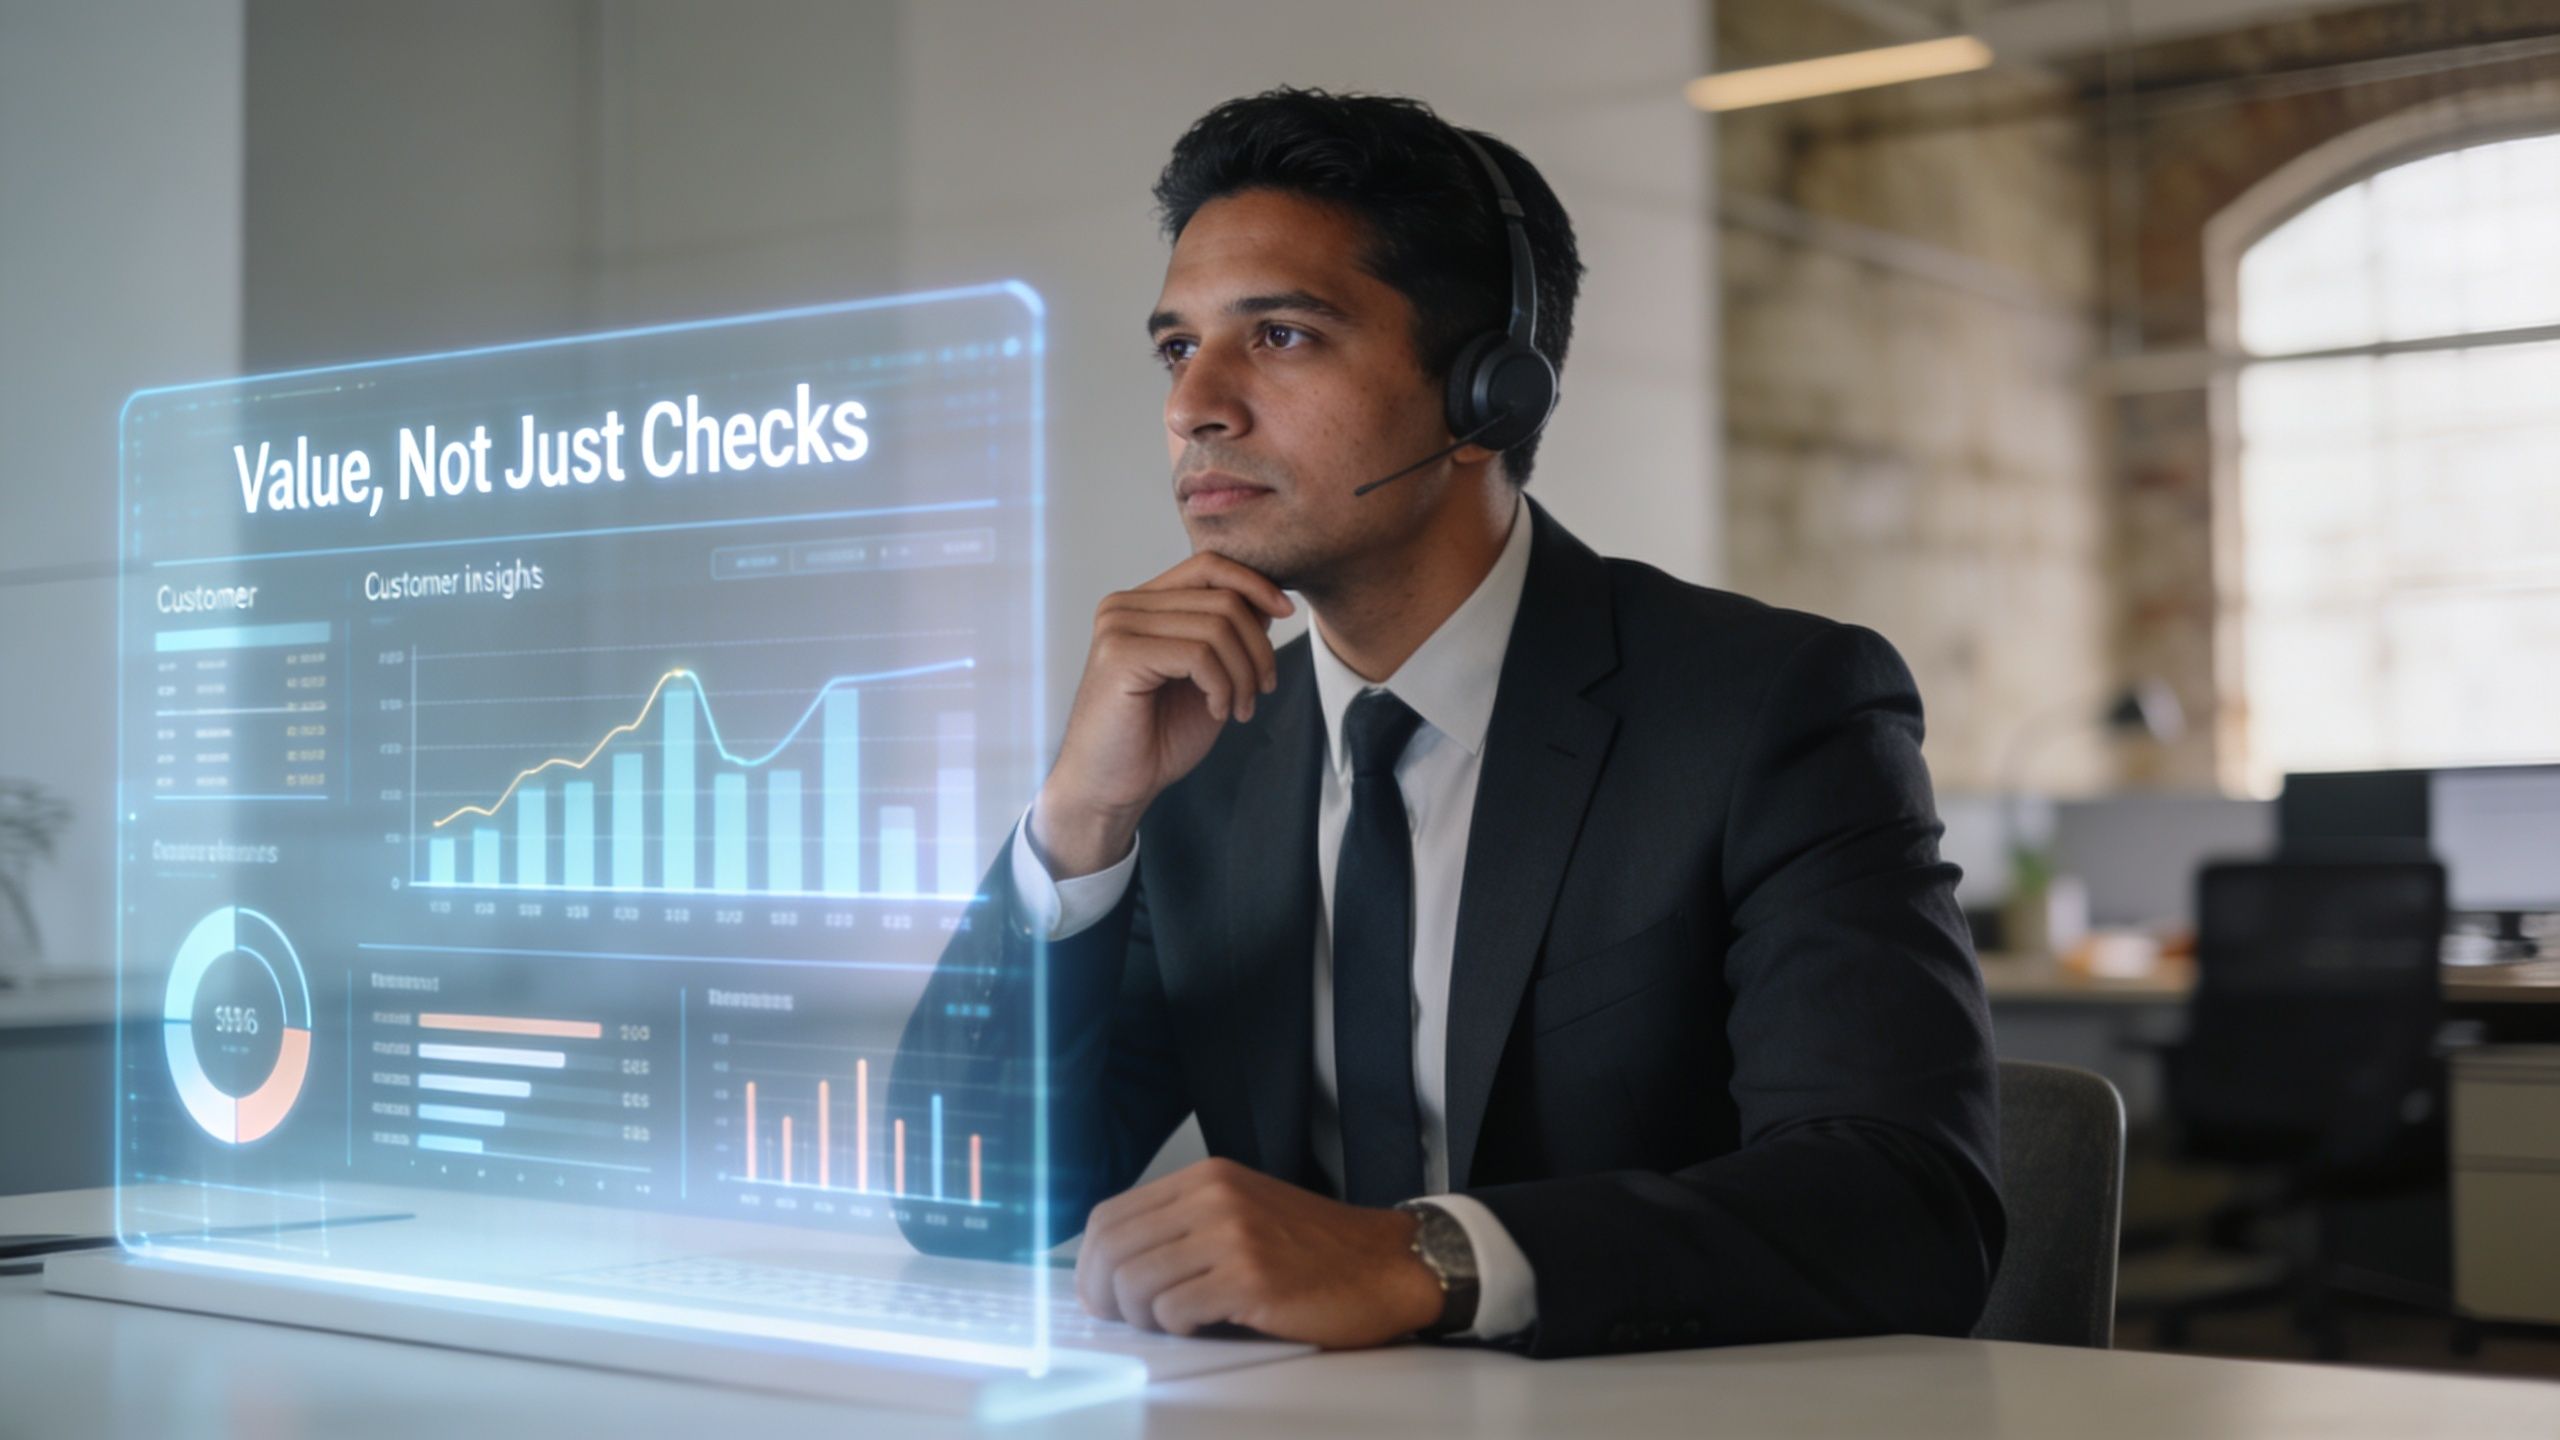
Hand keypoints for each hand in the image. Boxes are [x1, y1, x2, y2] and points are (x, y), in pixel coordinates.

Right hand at [1033, 553, 1293, 876]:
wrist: (1109, 789)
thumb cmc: (1154, 739)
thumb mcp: (1206, 678)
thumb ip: (1228, 636)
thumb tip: (1266, 601)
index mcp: (1141, 603)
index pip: (1209, 565)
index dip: (1255, 584)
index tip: (1286, 612)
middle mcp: (1124, 606)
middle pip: (1222, 599)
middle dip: (1258, 648)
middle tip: (1261, 691)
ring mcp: (1118, 627)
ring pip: (1217, 627)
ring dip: (1244, 674)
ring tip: (1239, 708)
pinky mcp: (1119, 655)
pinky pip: (1199, 655)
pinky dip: (1222, 687)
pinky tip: (1217, 712)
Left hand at [1073, 1158, 1444, 1348]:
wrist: (1385, 1264)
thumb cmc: (1316, 1250)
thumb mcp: (1243, 1212)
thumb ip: (1185, 1226)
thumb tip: (1116, 1269)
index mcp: (1205, 1179)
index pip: (1109, 1215)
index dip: (1089, 1264)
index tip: (1097, 1294)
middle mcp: (1213, 1197)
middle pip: (1112, 1248)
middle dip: (1103, 1296)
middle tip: (1122, 1320)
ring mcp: (1231, 1234)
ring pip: (1135, 1282)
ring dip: (1142, 1317)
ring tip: (1173, 1323)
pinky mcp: (1249, 1277)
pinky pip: (1174, 1309)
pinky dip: (1177, 1328)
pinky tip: (1205, 1324)